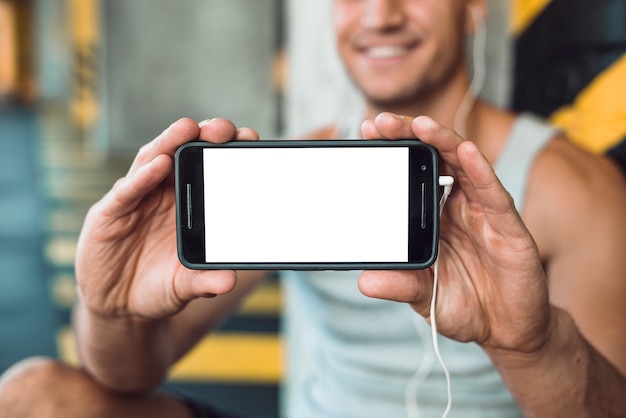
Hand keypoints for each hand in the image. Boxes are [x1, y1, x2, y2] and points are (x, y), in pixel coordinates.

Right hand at [75, 118, 258, 320]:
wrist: (118, 307)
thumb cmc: (156, 287)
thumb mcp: (185, 285)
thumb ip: (205, 282)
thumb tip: (229, 282)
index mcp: (186, 205)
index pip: (206, 170)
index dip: (225, 152)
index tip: (249, 138)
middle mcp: (162, 195)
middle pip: (181, 157)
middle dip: (202, 138)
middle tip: (223, 128)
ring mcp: (135, 201)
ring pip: (151, 163)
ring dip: (169, 143)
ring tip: (189, 128)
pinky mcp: (109, 215)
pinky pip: (126, 192)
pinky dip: (142, 177)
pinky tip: (158, 164)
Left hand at [359, 113, 551, 353]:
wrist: (504, 331)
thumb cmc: (463, 306)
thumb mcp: (422, 296)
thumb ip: (399, 285)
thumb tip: (365, 281)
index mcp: (434, 217)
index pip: (413, 174)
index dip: (393, 151)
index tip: (365, 132)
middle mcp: (458, 207)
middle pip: (435, 160)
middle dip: (410, 136)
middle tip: (382, 122)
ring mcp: (483, 213)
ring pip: (464, 165)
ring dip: (441, 142)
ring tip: (418, 124)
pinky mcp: (508, 227)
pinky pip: (493, 193)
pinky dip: (481, 170)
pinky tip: (466, 151)